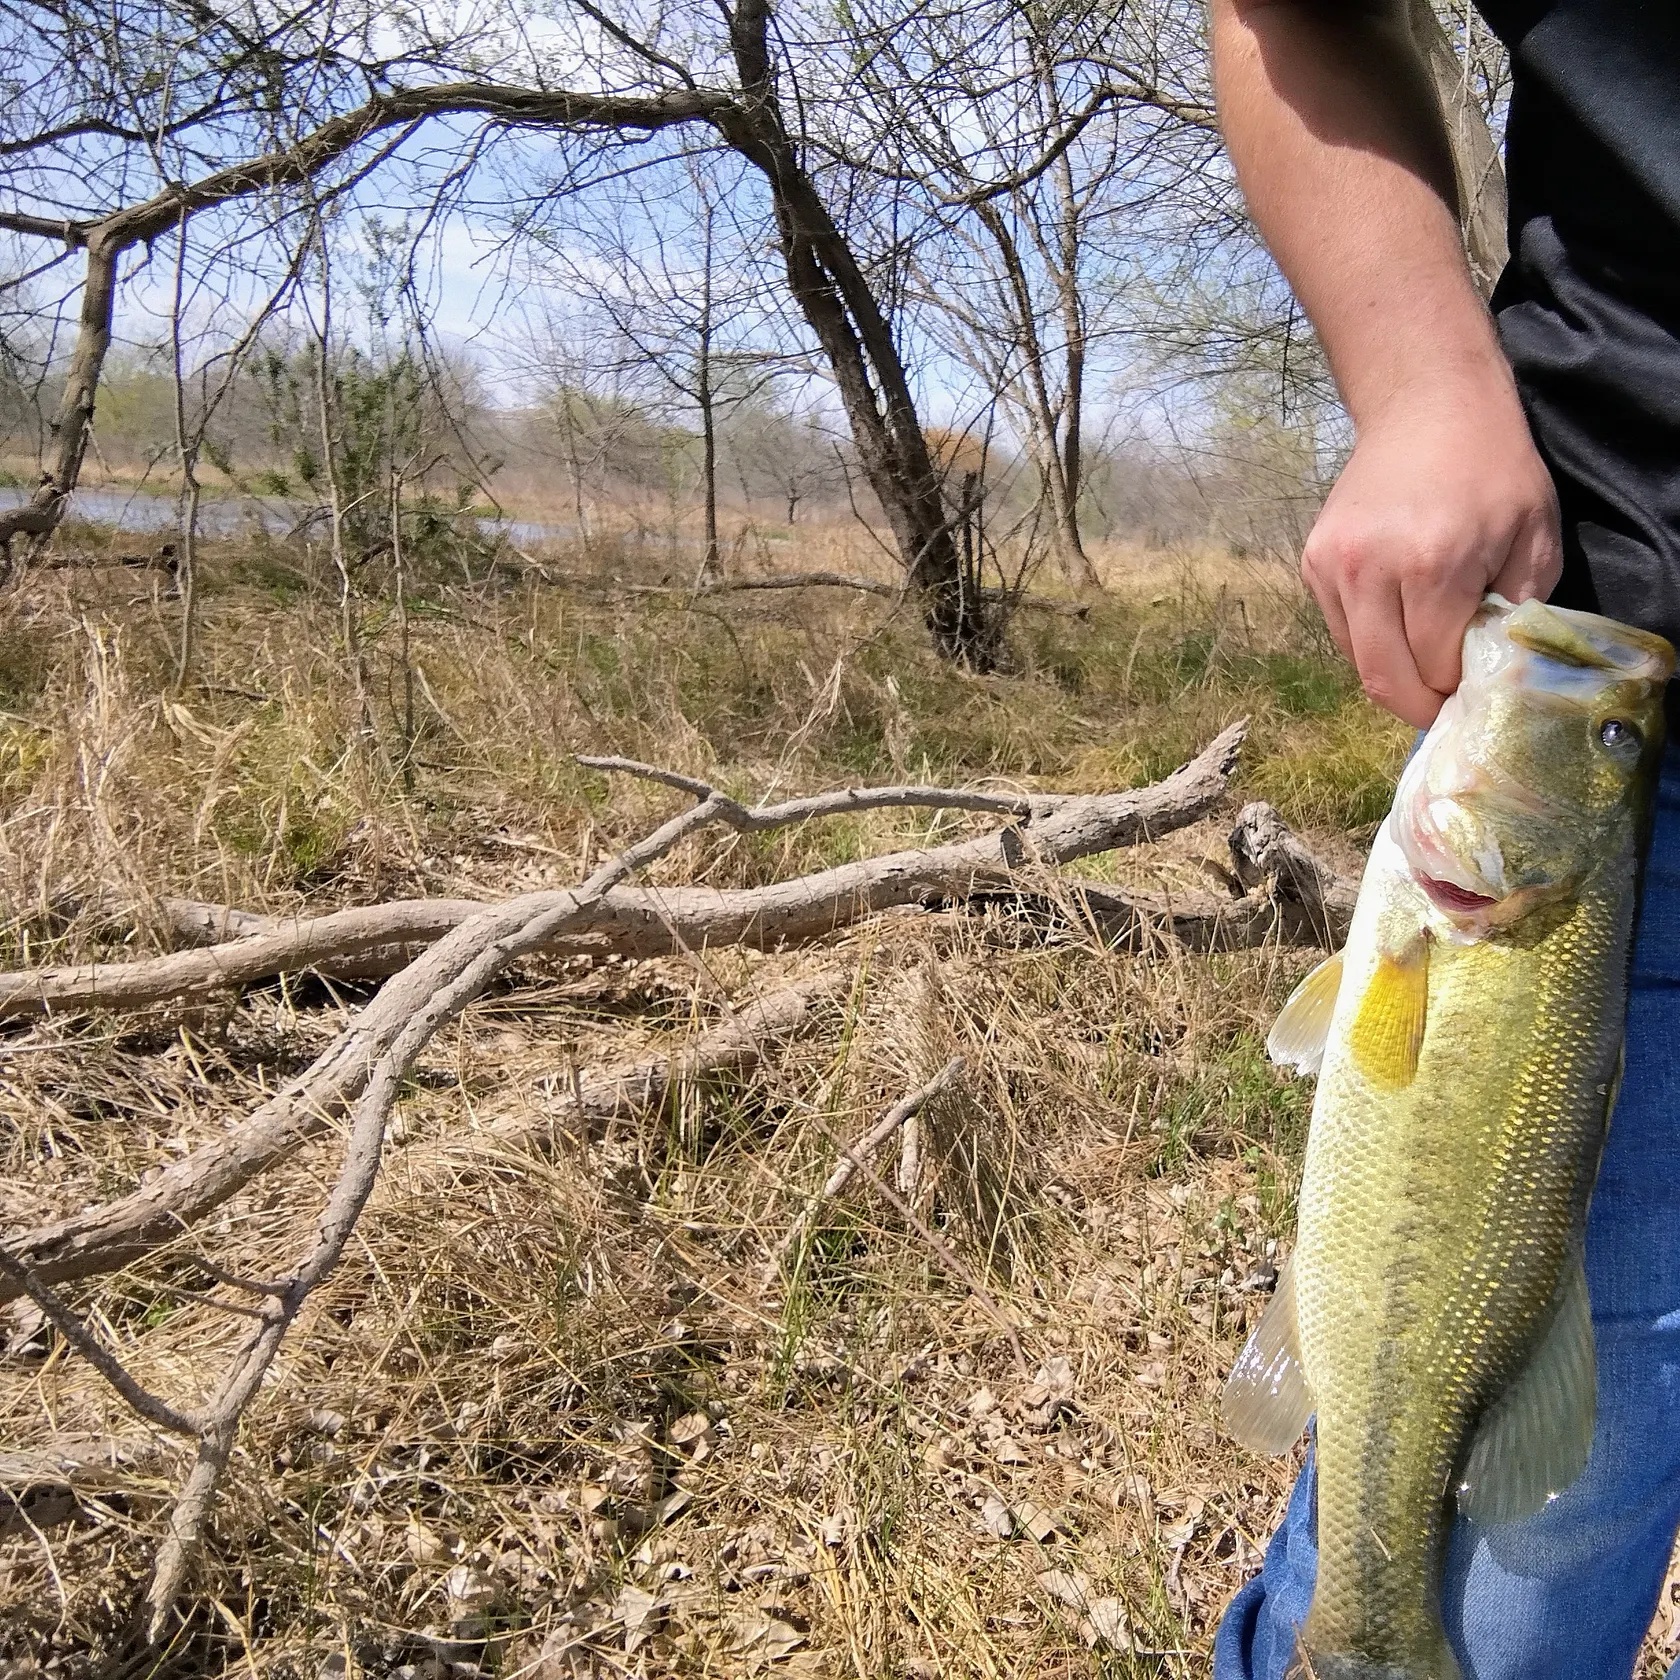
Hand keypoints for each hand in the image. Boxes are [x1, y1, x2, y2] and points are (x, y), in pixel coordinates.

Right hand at [1301, 376, 1562, 726]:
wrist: (1427, 406)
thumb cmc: (1493, 468)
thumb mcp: (1535, 538)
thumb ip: (1517, 613)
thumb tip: (1490, 673)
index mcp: (1432, 566)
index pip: (1434, 668)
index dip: (1458, 690)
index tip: (1478, 688)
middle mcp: (1370, 570)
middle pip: (1384, 678)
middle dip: (1419, 703)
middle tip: (1446, 700)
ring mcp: (1332, 567)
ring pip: (1356, 660)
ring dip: (1392, 673)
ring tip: (1424, 656)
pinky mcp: (1313, 562)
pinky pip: (1341, 629)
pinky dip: (1371, 640)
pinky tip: (1398, 618)